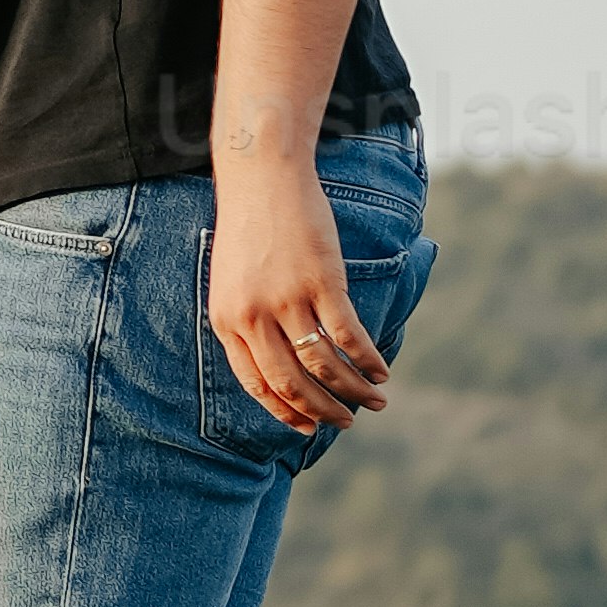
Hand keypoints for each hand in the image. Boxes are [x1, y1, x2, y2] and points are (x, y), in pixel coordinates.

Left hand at [207, 154, 393, 438]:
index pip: (257, 383)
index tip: (307, 428)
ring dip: (352, 390)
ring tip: (374, 401)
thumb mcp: (231, 282)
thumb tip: (275, 362)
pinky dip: (367, 358)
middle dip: (322, 411)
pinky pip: (347, 335)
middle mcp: (253, 316)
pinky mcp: (321, 280)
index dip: (285, 411)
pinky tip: (380, 370)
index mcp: (226, 320)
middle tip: (347, 422)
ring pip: (322, 364)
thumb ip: (246, 322)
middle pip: (291, 382)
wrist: (263, 178)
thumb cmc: (250, 229)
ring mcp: (287, 299)